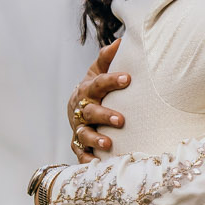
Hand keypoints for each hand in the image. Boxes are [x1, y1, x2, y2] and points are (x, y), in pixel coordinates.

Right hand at [68, 38, 127, 159]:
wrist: (76, 105)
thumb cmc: (94, 87)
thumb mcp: (98, 71)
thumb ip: (107, 58)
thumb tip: (121, 40)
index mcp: (88, 89)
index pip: (99, 83)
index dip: (112, 80)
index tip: (128, 78)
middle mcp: (81, 109)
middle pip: (90, 112)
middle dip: (104, 115)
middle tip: (121, 120)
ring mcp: (79, 127)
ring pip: (83, 134)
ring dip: (94, 139)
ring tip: (108, 144)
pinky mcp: (78, 144)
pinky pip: (79, 153)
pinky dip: (86, 159)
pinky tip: (95, 164)